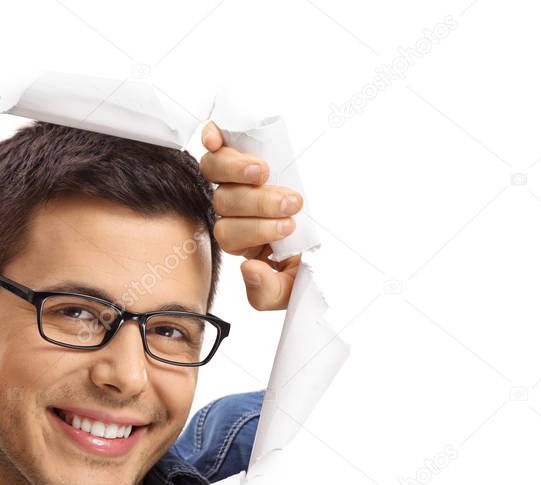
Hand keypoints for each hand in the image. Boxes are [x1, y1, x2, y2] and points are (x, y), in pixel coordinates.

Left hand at [200, 121, 302, 310]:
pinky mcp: (242, 153)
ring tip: (265, 172)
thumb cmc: (306, 259)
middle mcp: (232, 210)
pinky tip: (216, 137)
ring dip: (237, 171)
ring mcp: (235, 180)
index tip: (289, 227)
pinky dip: (213, 139)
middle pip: (224, 203)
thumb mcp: (291, 287)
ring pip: (215, 173)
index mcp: (241, 240)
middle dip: (257, 204)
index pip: (230, 235)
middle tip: (292, 203)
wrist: (326, 236)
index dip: (255, 231)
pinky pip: (217, 145)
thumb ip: (268, 292)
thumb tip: (248, 269)